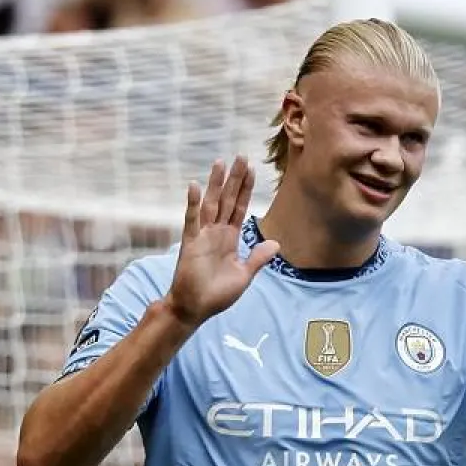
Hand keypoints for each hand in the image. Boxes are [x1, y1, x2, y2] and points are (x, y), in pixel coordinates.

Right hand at [164, 157, 278, 327]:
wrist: (196, 309)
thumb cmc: (217, 294)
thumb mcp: (244, 275)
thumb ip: (258, 258)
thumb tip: (276, 243)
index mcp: (230, 238)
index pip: (239, 207)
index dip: (245, 189)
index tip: (251, 169)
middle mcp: (216, 232)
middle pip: (226, 199)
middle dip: (234, 178)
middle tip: (240, 155)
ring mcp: (202, 235)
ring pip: (210, 204)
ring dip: (215, 183)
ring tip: (219, 162)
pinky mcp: (190, 243)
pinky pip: (191, 220)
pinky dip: (192, 203)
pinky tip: (194, 186)